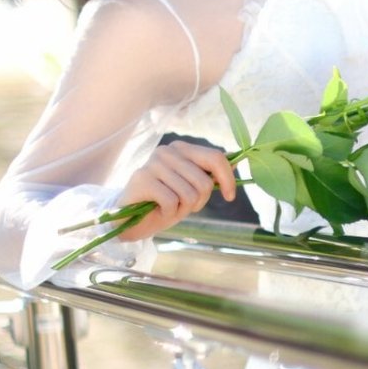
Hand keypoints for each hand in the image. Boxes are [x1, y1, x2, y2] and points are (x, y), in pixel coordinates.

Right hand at [114, 140, 237, 241]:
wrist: (129, 219)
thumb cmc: (163, 203)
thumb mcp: (192, 189)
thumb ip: (210, 175)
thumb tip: (238, 163)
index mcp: (181, 149)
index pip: (215, 157)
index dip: (227, 179)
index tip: (230, 197)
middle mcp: (166, 151)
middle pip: (204, 181)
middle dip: (200, 202)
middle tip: (184, 206)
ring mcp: (153, 163)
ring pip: (189, 194)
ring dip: (182, 209)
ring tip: (168, 208)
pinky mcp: (142, 179)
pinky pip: (171, 202)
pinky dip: (168, 214)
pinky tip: (157, 211)